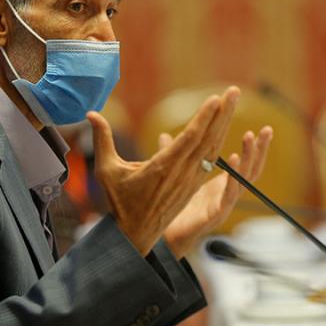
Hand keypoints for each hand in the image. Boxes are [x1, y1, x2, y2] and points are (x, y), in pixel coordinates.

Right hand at [87, 87, 239, 255]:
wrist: (136, 234)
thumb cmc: (120, 202)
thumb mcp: (106, 170)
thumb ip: (102, 139)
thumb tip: (90, 113)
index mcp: (163, 167)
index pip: (190, 138)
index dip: (204, 118)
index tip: (216, 98)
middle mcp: (182, 173)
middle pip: (208, 139)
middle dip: (223, 114)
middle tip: (234, 91)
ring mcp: (191, 180)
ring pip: (213, 148)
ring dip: (224, 124)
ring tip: (232, 102)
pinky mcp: (194, 185)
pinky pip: (210, 160)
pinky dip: (219, 141)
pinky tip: (224, 126)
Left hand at [161, 125, 272, 258]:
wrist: (163, 238)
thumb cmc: (170, 209)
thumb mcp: (173, 176)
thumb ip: (173, 156)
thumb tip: (164, 136)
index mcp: (221, 185)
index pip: (245, 164)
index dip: (254, 148)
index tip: (262, 129)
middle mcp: (226, 194)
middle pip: (251, 170)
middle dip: (260, 150)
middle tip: (267, 129)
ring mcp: (224, 205)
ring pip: (244, 180)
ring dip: (249, 157)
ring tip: (250, 136)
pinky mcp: (216, 214)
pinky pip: (229, 195)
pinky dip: (233, 177)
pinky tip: (234, 158)